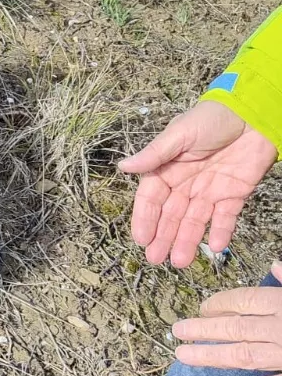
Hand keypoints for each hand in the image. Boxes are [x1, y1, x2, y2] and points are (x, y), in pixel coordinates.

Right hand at [120, 101, 275, 266]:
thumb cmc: (212, 118)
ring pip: (195, 221)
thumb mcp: (179, 134)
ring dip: (187, 241)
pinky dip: (221, 232)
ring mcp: (210, 191)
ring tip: (180, 262)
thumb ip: (154, 154)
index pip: (151, 199)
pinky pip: (226, 217)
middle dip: (163, 237)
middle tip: (156, 259)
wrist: (253, 114)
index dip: (145, 218)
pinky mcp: (235, 194)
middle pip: (171, 215)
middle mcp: (185, 184)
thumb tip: (123, 167)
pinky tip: (214, 247)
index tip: (141, 239)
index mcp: (167, 169)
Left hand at [173, 264, 281, 375]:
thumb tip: (275, 265)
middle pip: (235, 327)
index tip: (203, 308)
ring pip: (243, 356)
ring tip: (181, 356)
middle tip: (177, 331)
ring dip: (210, 356)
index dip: (219, 304)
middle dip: (202, 329)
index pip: (244, 300)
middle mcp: (281, 329)